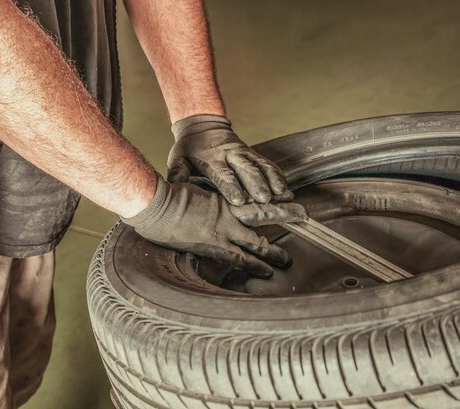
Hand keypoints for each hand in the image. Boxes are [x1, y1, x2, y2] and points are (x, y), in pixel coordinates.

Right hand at [121, 176, 306, 277]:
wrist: (155, 203)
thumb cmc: (165, 194)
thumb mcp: (187, 186)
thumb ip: (201, 193)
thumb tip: (199, 193)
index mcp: (224, 196)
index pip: (255, 197)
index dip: (273, 199)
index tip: (288, 198)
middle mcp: (229, 212)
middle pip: (264, 212)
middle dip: (285, 214)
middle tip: (303, 216)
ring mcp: (224, 229)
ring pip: (257, 241)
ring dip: (274, 251)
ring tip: (287, 260)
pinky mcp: (215, 245)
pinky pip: (240, 258)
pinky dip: (255, 265)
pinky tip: (267, 272)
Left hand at [167, 114, 293, 205]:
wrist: (203, 126)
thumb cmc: (189, 149)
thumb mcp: (178, 158)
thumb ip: (178, 172)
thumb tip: (174, 186)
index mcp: (211, 159)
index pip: (223, 174)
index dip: (231, 187)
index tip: (238, 200)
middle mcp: (231, 155)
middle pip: (246, 171)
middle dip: (257, 185)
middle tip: (265, 199)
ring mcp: (244, 153)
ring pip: (261, 166)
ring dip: (272, 181)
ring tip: (282, 195)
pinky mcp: (253, 154)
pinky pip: (268, 164)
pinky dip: (278, 176)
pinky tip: (286, 189)